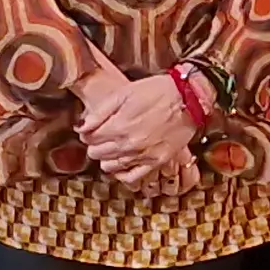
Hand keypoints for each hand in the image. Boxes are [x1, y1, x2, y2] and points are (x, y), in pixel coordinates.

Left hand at [76, 71, 200, 191]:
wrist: (188, 97)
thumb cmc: (157, 91)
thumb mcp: (124, 93)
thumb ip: (100, 112)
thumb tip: (81, 127)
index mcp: (118, 126)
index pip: (89, 138)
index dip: (87, 133)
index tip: (91, 129)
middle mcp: (129, 145)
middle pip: (97, 154)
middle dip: (95, 145)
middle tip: (102, 137)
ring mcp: (143, 155)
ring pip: (110, 167)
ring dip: (106, 158)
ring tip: (112, 148)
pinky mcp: (156, 162)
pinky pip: (132, 177)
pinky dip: (122, 174)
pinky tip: (122, 165)